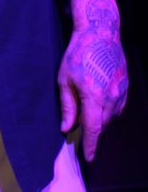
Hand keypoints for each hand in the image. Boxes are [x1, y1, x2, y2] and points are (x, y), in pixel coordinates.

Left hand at [58, 23, 127, 160]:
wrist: (100, 33)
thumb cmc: (78, 54)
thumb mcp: (65, 79)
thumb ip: (67, 106)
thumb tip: (66, 128)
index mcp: (94, 96)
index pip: (93, 129)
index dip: (90, 145)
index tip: (88, 158)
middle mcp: (111, 97)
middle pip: (102, 124)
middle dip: (92, 130)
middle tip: (78, 128)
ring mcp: (121, 92)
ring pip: (111, 117)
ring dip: (100, 118)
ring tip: (87, 106)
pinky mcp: (126, 87)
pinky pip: (118, 107)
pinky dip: (108, 110)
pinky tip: (98, 101)